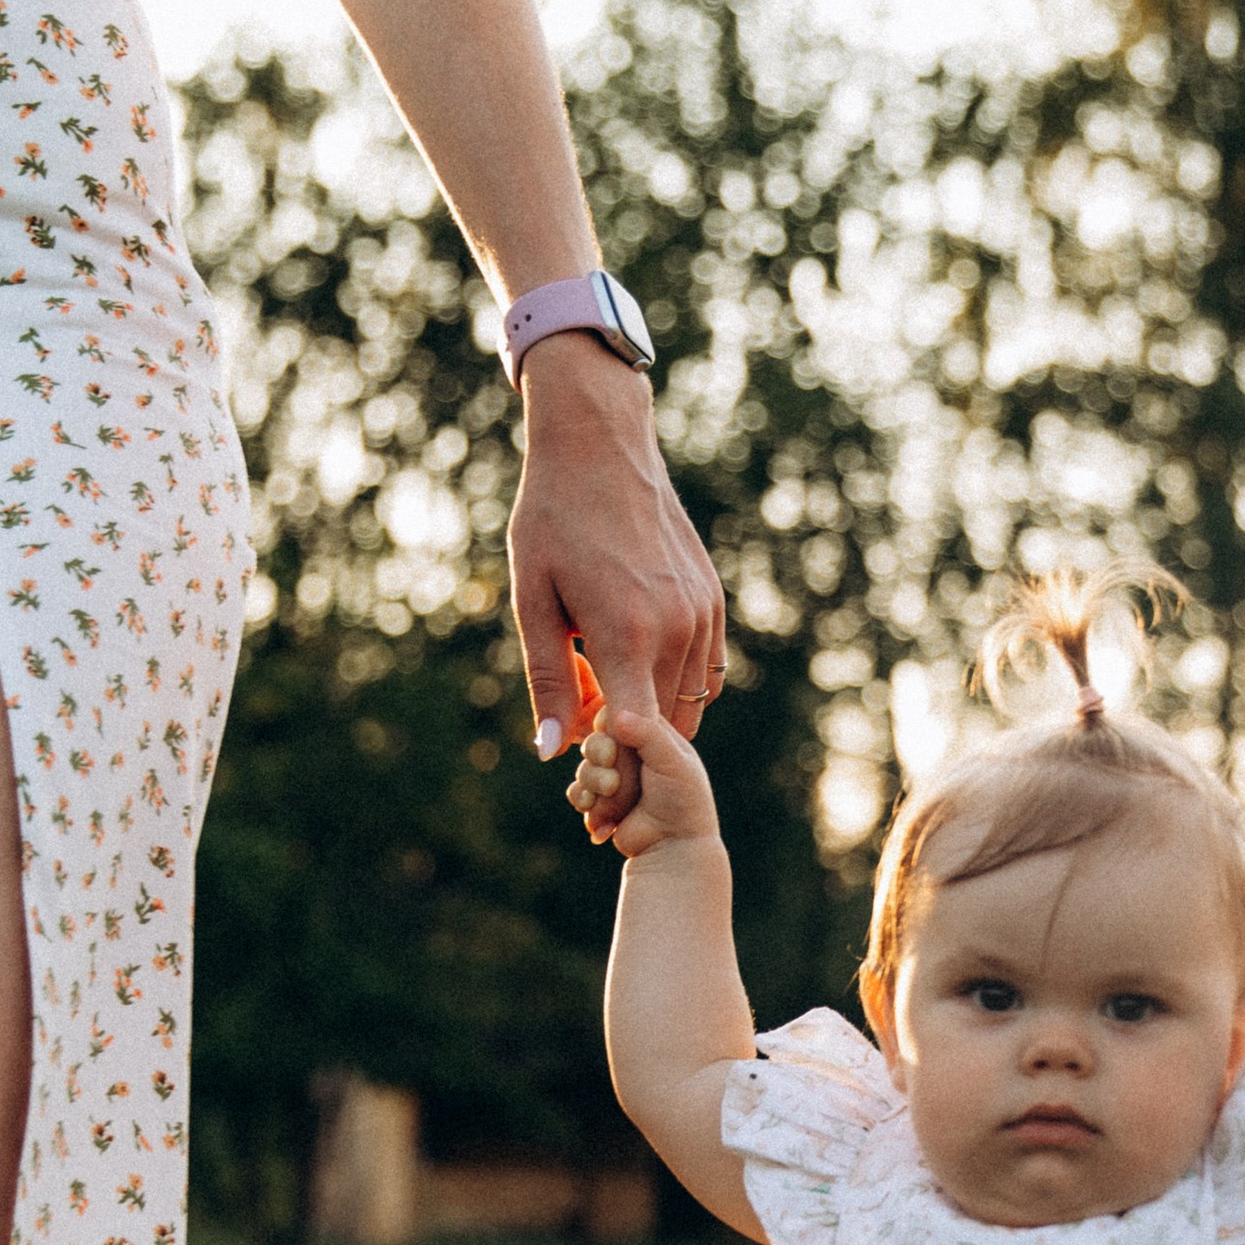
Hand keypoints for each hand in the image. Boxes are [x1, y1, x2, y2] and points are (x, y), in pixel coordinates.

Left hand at [513, 335, 727, 809]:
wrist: (601, 446)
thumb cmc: (552, 519)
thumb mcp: (532, 599)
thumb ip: (546, 680)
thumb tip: (552, 753)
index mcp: (625, 634)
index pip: (633, 736)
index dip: (615, 775)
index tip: (589, 798)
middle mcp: (675, 629)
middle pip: (666, 731)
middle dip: (634, 760)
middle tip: (595, 776)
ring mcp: (702, 615)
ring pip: (689, 704)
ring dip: (654, 724)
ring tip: (610, 721)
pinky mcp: (712, 600)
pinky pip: (703, 671)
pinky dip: (674, 688)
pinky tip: (636, 675)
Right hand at [575, 698, 721, 857]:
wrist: (674, 849)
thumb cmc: (682, 802)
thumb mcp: (672, 761)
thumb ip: (647, 733)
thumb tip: (617, 713)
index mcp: (654, 734)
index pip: (618, 712)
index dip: (609, 725)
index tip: (615, 742)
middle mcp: (633, 753)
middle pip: (595, 738)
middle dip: (598, 757)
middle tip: (612, 778)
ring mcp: (616, 777)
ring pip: (584, 766)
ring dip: (593, 784)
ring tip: (613, 802)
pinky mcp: (602, 802)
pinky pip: (578, 792)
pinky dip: (585, 802)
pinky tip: (602, 819)